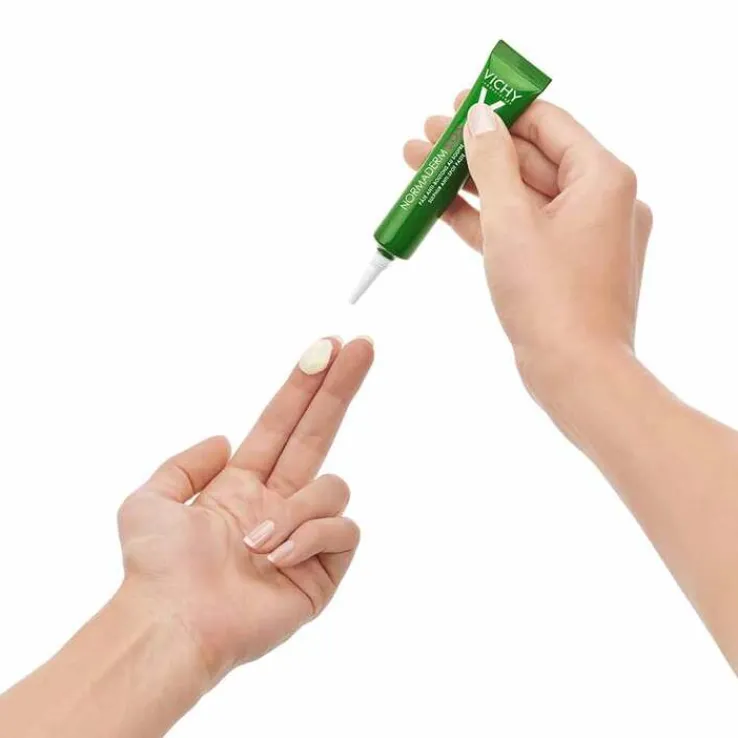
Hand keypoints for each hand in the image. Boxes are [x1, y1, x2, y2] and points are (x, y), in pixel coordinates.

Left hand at [116, 337, 372, 687]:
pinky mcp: (325, 570)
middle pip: (321, 432)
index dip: (304, 385)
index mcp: (244, 483)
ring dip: (294, 509)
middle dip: (341, 387)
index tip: (326, 346)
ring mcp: (305, 535)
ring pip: (333, 487)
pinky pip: (342, 530)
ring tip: (255, 543)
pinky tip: (275, 560)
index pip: (283, 422)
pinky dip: (308, 539)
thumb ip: (184, 462)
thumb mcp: (148, 500)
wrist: (172, 623)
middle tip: (363, 345)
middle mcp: (280, 502)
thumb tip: (225, 440)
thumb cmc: (156, 568)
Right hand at [404, 93, 651, 401]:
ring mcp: (580, 236)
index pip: (547, 123)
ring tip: (420, 165)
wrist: (575, 374)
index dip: (500, 110)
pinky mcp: (560, 266)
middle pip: (528, 159)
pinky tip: (441, 205)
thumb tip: (479, 118)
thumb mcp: (511, 221)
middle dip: (474, 148)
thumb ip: (491, 162)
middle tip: (428, 135)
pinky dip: (483, 219)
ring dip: (470, 182)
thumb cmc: (551, 299)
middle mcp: (600, 202)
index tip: (459, 102)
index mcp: (604, 178)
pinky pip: (519, 229)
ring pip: (518, 196)